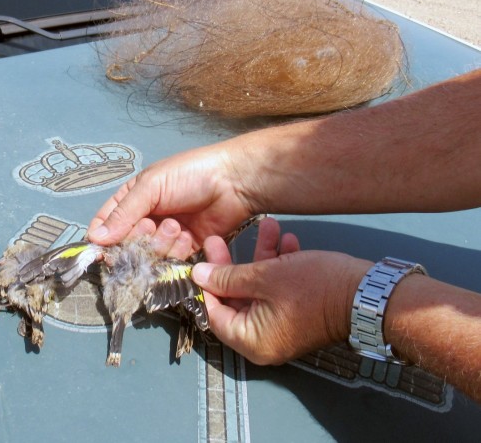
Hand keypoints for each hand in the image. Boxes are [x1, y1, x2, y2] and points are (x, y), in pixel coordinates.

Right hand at [87, 145, 254, 257]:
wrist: (235, 182)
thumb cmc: (190, 175)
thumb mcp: (151, 187)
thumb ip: (123, 214)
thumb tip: (95, 240)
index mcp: (131, 199)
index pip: (105, 224)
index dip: (102, 238)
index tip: (104, 251)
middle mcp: (145, 220)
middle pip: (125, 245)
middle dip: (137, 239)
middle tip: (151, 226)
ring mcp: (165, 237)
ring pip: (148, 257)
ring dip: (160, 245)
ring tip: (176, 227)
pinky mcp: (185, 251)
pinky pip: (170, 264)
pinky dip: (176, 254)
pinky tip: (188, 237)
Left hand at [191, 217, 369, 364]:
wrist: (370, 294)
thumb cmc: (316, 288)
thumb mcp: (264, 276)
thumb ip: (227, 277)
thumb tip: (198, 275)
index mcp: (251, 340)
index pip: (213, 313)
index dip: (205, 284)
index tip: (200, 259)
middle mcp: (264, 340)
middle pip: (235, 298)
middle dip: (232, 263)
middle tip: (221, 238)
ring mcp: (282, 328)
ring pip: (259, 289)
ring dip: (261, 256)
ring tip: (265, 227)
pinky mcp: (298, 314)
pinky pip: (279, 290)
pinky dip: (280, 266)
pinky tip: (287, 239)